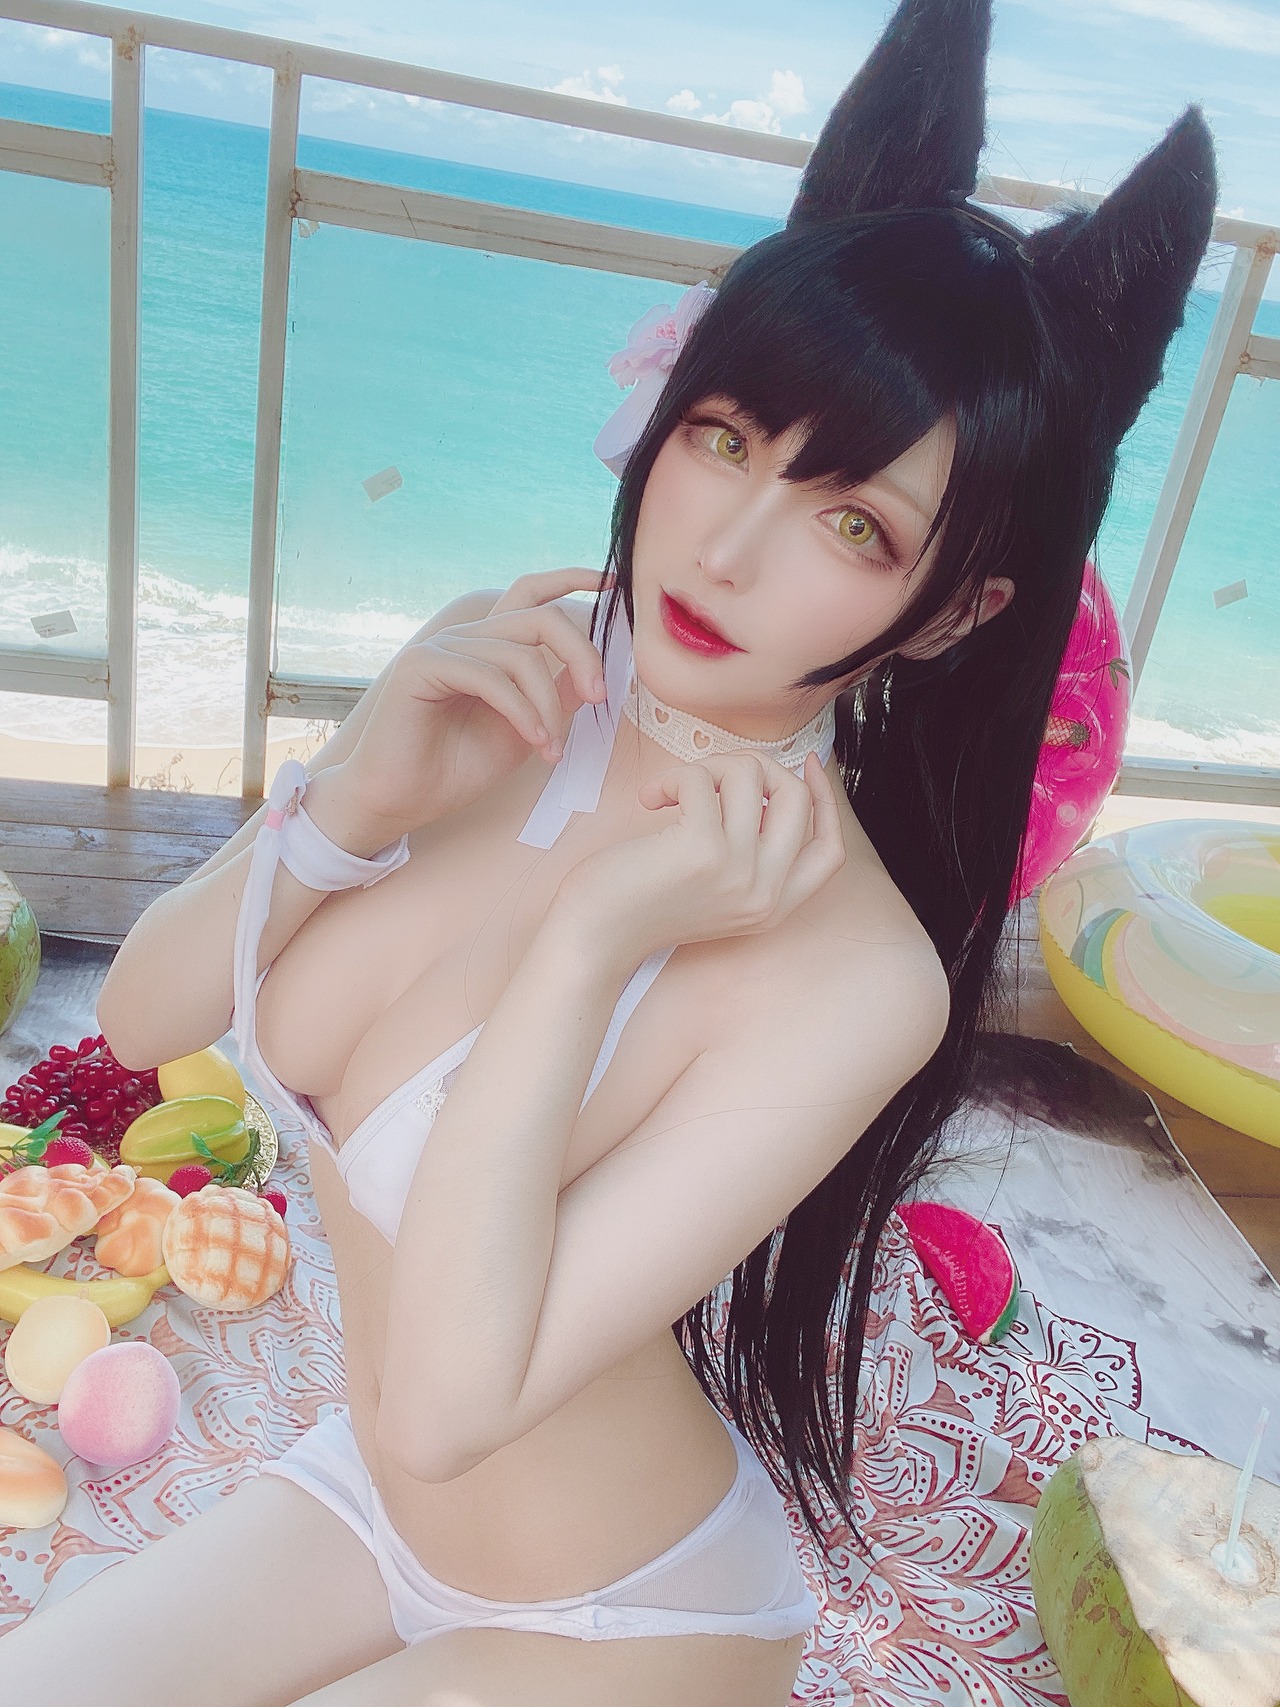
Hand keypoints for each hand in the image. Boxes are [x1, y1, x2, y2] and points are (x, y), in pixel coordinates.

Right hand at [339, 567, 613, 832]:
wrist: (400, 801)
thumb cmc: (454, 769)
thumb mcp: (526, 730)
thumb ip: (557, 698)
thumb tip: (597, 673)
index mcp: (489, 647)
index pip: (531, 593)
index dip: (571, 579)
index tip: (611, 583)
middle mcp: (466, 639)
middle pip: (540, 618)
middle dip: (581, 655)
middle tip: (599, 697)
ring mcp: (442, 648)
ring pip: (520, 655)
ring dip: (547, 705)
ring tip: (550, 748)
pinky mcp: (421, 666)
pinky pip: (489, 676)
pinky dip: (521, 711)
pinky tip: (534, 741)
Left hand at [552, 750, 846, 963]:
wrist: (595, 937)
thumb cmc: (643, 902)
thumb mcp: (715, 888)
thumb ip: (749, 851)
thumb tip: (764, 783)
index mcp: (774, 907)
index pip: (830, 851)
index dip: (825, 801)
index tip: (803, 764)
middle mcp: (765, 894)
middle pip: (797, 800)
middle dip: (758, 767)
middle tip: (712, 773)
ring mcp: (738, 872)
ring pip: (750, 776)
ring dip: (706, 768)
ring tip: (672, 791)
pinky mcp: (702, 850)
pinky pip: (702, 778)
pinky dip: (675, 777)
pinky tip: (652, 799)